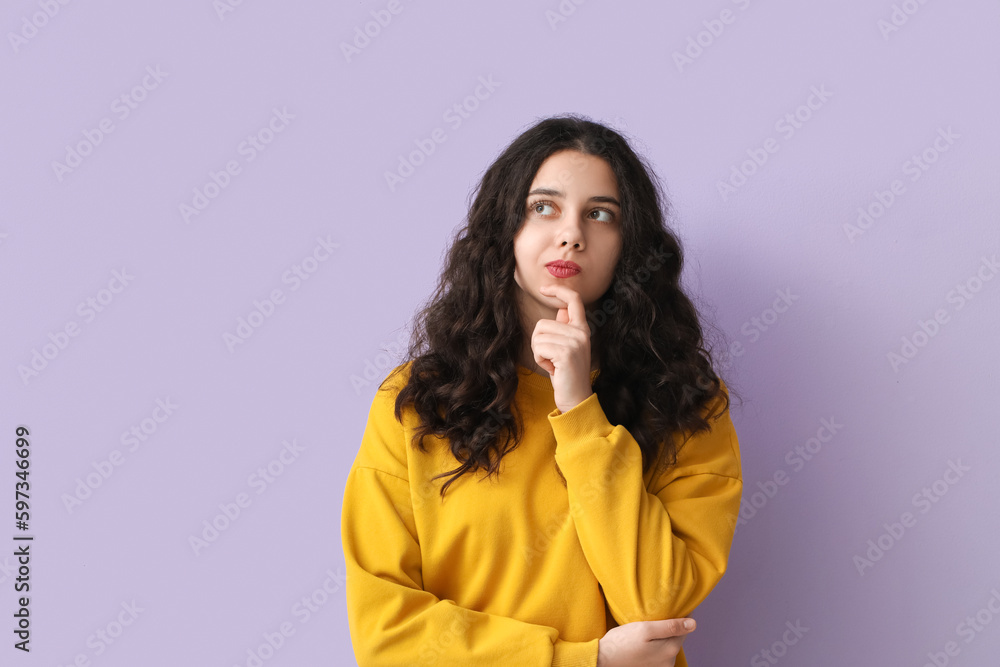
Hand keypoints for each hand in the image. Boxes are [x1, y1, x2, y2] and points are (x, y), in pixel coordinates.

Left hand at [531, 284, 593, 413]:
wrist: (575, 397)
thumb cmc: (567, 372)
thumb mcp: (567, 346)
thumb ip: (565, 328)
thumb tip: (561, 311)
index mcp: (582, 328)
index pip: (573, 299)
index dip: (558, 290)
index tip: (544, 289)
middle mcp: (581, 332)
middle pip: (542, 324)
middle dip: (538, 342)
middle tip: (551, 357)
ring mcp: (575, 342)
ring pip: (538, 336)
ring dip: (539, 352)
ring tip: (553, 363)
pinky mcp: (566, 353)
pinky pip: (539, 348)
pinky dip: (540, 360)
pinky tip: (552, 368)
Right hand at [596, 618, 694, 666]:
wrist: (604, 659)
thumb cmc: (622, 642)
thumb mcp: (645, 629)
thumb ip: (670, 626)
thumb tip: (693, 624)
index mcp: (670, 650)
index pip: (684, 629)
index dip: (680, 615)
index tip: (674, 605)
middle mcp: (669, 662)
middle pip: (676, 638)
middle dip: (670, 626)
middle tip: (657, 615)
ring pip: (667, 645)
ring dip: (662, 636)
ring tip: (649, 627)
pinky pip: (659, 653)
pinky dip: (656, 644)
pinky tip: (645, 640)